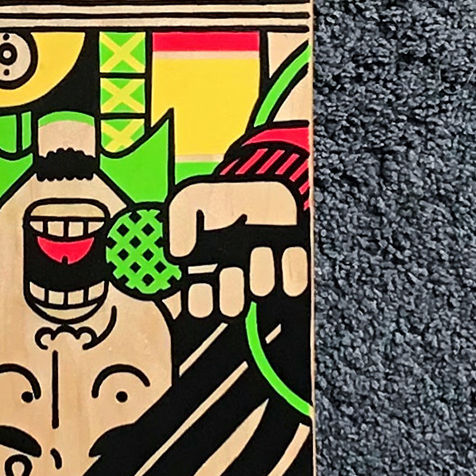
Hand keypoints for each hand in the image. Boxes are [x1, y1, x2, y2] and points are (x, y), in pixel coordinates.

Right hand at [166, 178, 307, 318]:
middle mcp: (236, 274)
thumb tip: (180, 256)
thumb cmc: (222, 190)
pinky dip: (289, 267)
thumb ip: (180, 226)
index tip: (202, 285)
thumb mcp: (190, 201)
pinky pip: (295, 279)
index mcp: (207, 267)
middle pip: (232, 305)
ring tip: (257, 248)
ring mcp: (264, 269)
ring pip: (261, 288)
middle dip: (232, 291)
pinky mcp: (291, 259)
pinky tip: (280, 248)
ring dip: (259, 271)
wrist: (259, 169)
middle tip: (230, 270)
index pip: (201, 303)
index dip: (202, 301)